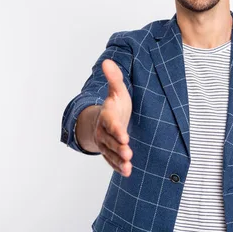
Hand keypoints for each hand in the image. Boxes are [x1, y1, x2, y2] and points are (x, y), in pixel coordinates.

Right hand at [94, 59, 132, 176]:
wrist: (104, 119)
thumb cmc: (115, 105)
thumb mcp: (116, 91)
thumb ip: (114, 78)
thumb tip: (108, 61)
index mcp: (107, 116)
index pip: (111, 123)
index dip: (117, 130)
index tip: (125, 136)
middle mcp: (104, 131)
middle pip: (111, 141)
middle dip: (119, 147)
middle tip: (128, 153)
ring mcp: (106, 143)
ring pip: (111, 153)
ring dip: (119, 160)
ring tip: (128, 165)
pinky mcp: (109, 152)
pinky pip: (112, 161)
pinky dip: (118, 167)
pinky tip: (128, 172)